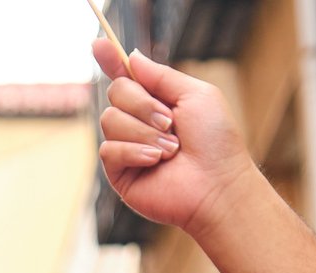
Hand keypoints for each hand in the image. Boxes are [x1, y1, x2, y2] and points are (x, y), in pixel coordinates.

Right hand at [95, 41, 256, 235]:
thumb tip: (131, 56)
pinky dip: (134, 151)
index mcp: (156, 101)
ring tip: (171, 149)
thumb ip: (161, 75)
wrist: (217, 185)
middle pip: (116, 92)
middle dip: (143, 104)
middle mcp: (139, 122)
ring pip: (110, 120)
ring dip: (144, 132)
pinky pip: (108, 149)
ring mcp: (127, 147)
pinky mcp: (119, 173)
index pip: (126, 76)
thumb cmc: (214, 142)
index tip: (98, 44)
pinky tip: (157, 162)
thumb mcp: (195, 94)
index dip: (110, 60)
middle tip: (170, 123)